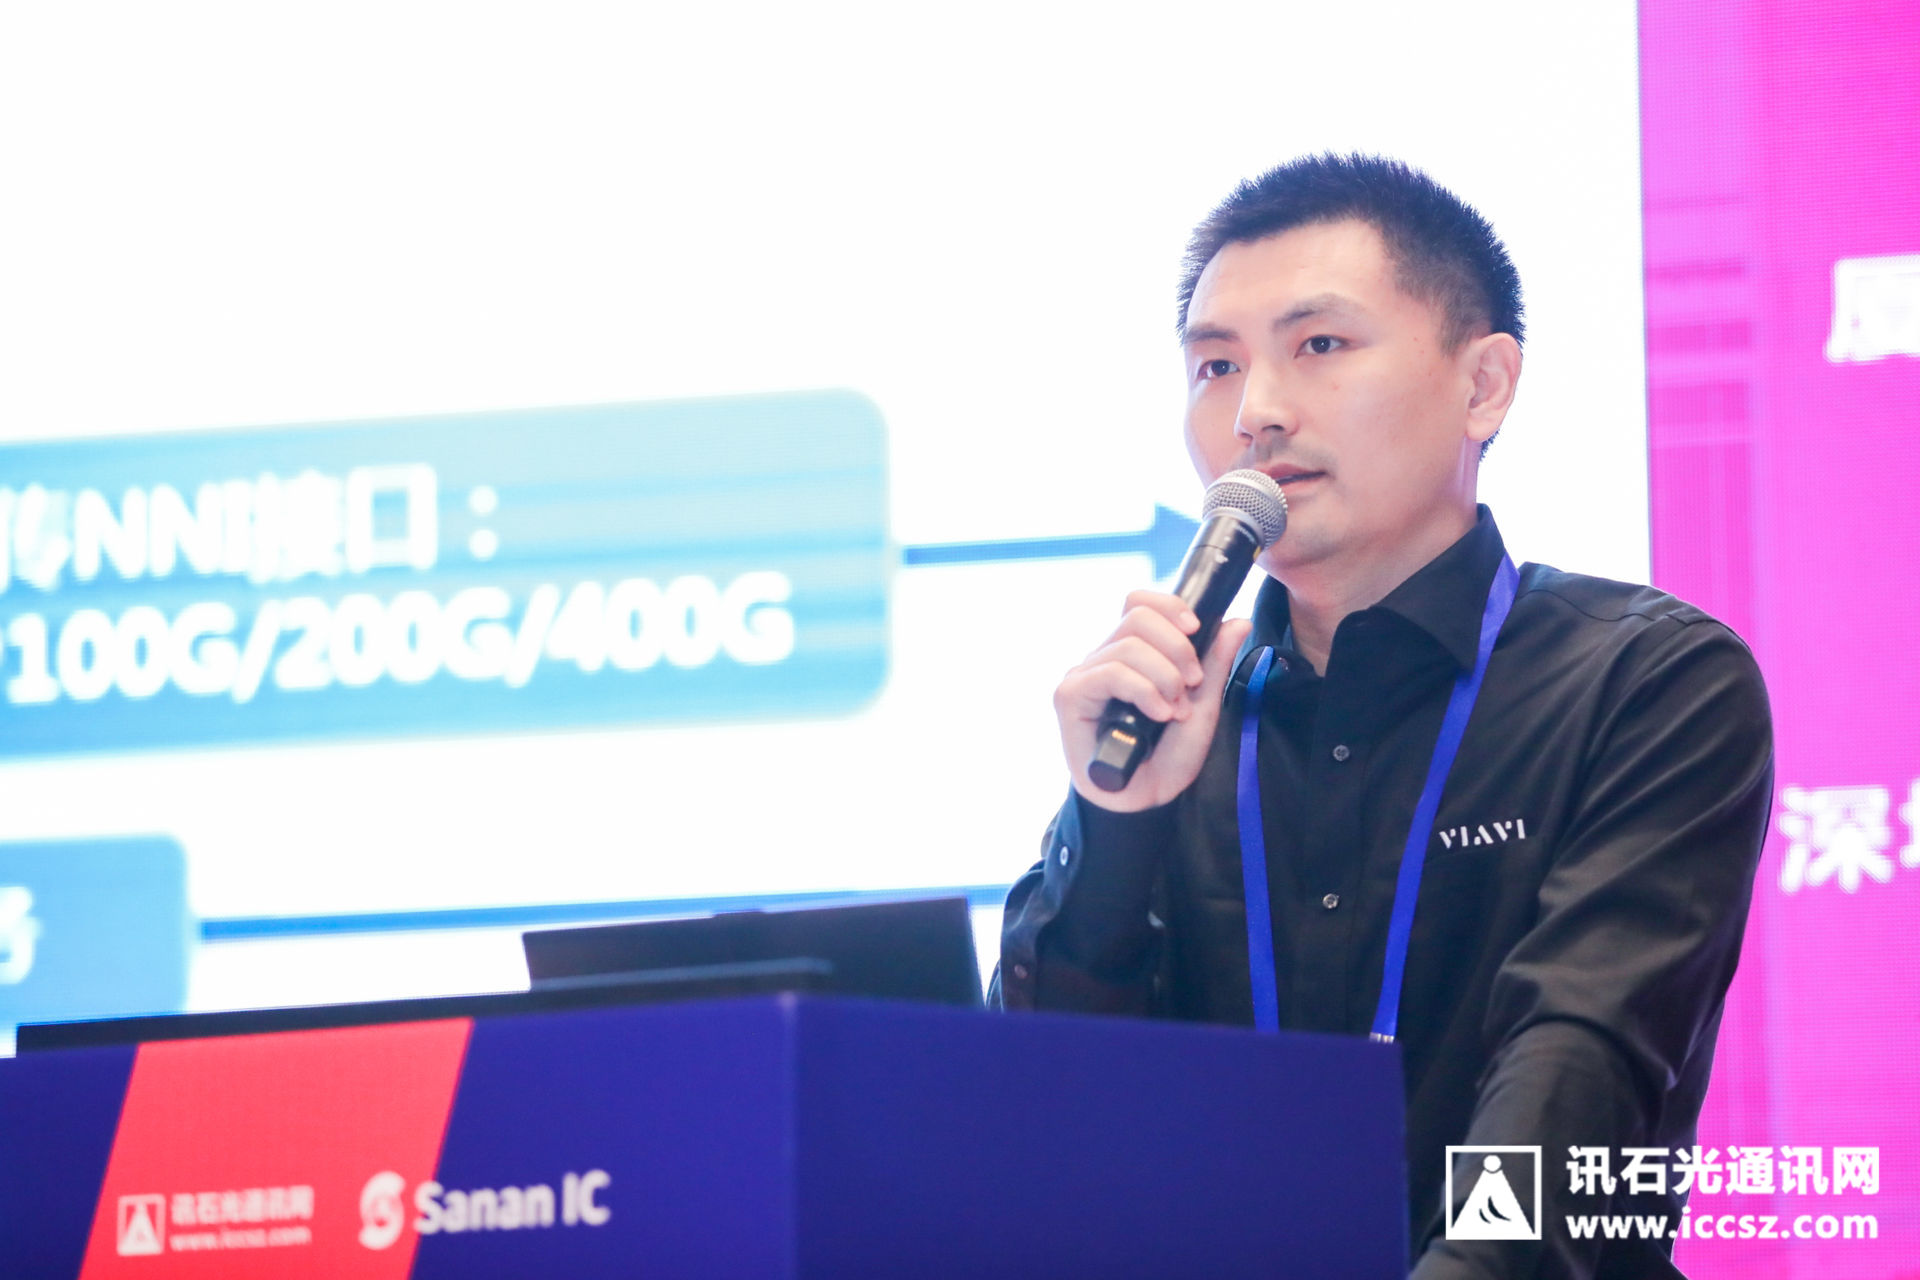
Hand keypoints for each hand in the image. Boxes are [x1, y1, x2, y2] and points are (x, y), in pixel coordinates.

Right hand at [1054, 591, 1251, 811]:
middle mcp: (1103, 658)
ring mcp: (1084, 675)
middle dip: (1176, 648)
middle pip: (1137, 617)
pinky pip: (1110, 673)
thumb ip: (1216, 662)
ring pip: (1127, 645)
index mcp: (1132, 653)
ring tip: (1174, 709)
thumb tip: (1238, 620)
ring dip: (1163, 676)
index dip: (1169, 606)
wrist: (1145, 800)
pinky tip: (1158, 713)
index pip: (1139, 603)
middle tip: (1193, 684)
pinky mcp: (1070, 696)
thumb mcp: (1202, 704)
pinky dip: (1143, 690)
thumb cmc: (1167, 755)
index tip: (1197, 630)